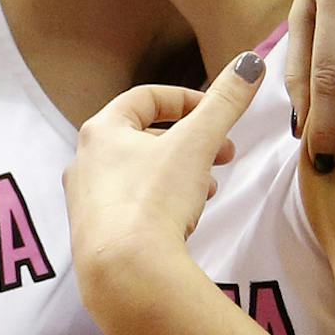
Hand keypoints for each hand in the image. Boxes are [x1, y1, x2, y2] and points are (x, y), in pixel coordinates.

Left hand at [65, 52, 264, 326]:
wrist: (124, 273)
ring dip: (179, 175)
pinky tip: (184, 222)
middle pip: (143, 138)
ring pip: (140, 175)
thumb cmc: (153, 199)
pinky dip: (162, 205)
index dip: (186, 99)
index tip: (216, 113)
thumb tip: (250, 62)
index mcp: (100, 131)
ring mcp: (85, 201)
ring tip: (208, 189)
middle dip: (190, 143)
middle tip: (224, 154)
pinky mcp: (94, 235)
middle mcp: (84, 162)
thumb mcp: (197, 144)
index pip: (145, 98)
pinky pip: (133, 208)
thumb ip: (225, 102)